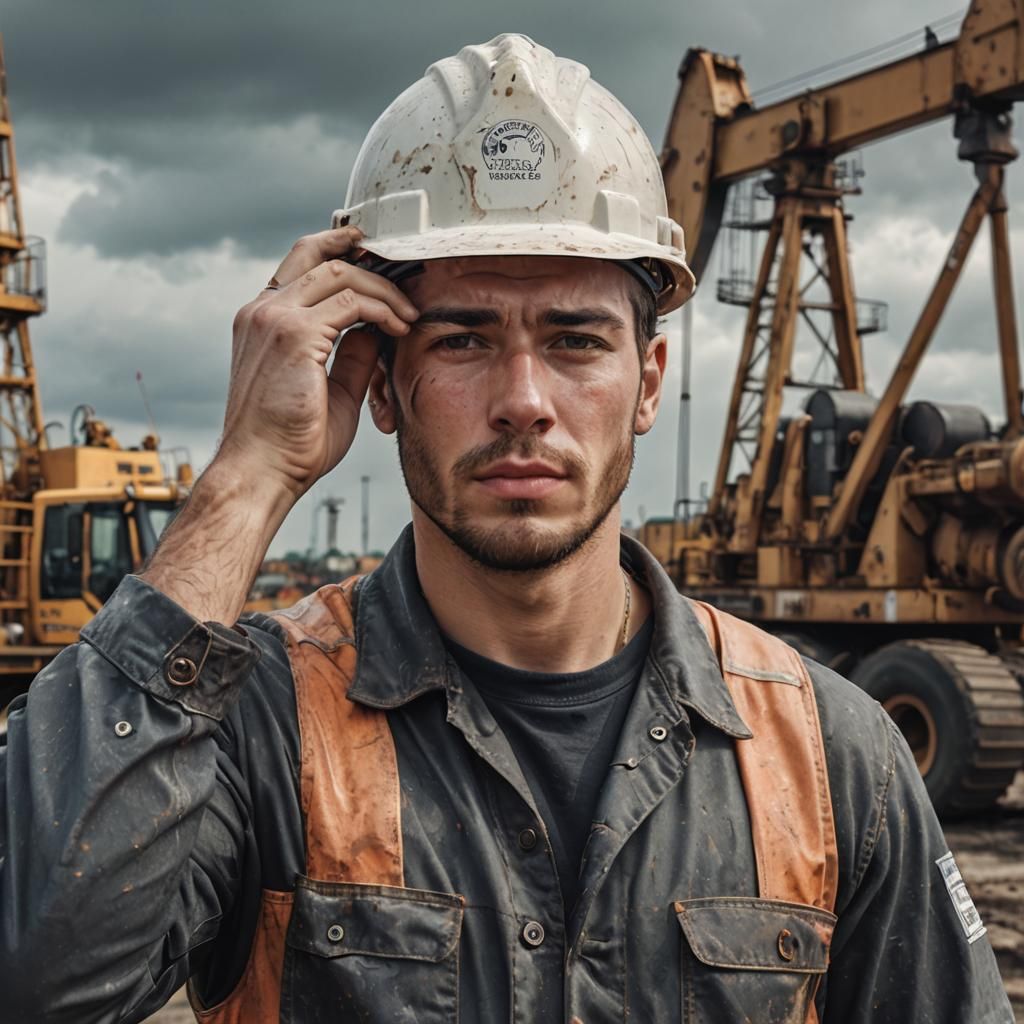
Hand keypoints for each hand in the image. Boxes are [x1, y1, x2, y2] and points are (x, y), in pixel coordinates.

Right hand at [217, 226, 417, 499]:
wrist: (261, 473)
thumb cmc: (290, 445)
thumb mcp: (332, 390)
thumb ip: (351, 356)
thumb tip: (376, 330)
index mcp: (262, 322)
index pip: (299, 266)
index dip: (338, 252)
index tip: (377, 260)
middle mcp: (261, 312)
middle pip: (317, 254)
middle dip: (366, 256)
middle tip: (404, 274)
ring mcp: (273, 318)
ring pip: (339, 273)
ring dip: (383, 289)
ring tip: (408, 315)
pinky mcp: (292, 334)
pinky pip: (350, 302)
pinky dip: (382, 309)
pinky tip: (399, 328)